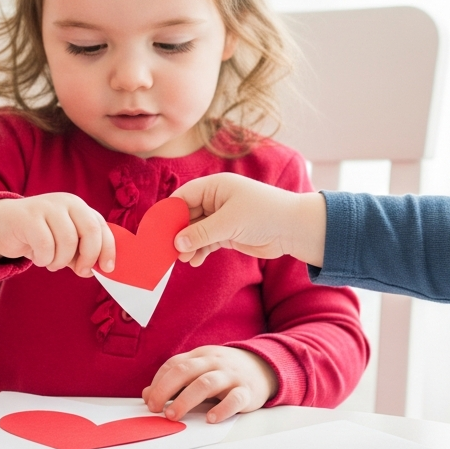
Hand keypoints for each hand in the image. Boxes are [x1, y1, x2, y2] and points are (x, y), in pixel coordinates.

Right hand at [0, 193, 115, 276]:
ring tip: (51, 262)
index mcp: (79, 207)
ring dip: (61, 261)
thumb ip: (81, 254)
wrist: (3, 224)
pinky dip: (44, 259)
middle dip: (88, 257)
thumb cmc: (39, 236)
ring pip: (67, 241)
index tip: (106, 269)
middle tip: (80, 271)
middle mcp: (67, 202)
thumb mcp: (64, 243)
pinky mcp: (28, 216)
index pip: (101, 227)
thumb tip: (95, 269)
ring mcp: (47, 206)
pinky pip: (45, 245)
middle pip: (90, 231)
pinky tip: (38, 258)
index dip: (108, 249)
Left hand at [141, 345, 276, 423]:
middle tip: (155, 408)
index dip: (159, 382)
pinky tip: (211, 419)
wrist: (264, 367)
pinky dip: (222, 409)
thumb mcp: (200, 370)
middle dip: (166, 389)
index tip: (149, 400)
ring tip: (173, 415)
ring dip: (186, 399)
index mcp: (201, 356)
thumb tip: (147, 395)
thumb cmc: (225, 372)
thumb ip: (175, 380)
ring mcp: (231, 375)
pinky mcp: (247, 391)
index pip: (175, 364)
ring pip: (206, 383)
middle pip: (186, 370)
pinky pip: (234, 398)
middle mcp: (214, 362)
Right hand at [171, 173, 327, 266]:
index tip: (155, 231)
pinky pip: (207, 241)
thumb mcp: (228, 222)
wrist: (294, 228)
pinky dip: (199, 251)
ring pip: (196, 231)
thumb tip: (176, 244)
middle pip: (187, 215)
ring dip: (188, 245)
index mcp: (215, 186)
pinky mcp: (228, 233)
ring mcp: (222, 217)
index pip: (183, 197)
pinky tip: (194, 261)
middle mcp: (216, 199)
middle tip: (166, 251)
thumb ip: (200, 233)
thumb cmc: (264, 214)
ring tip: (182, 260)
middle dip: (177, 233)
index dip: (168, 213)